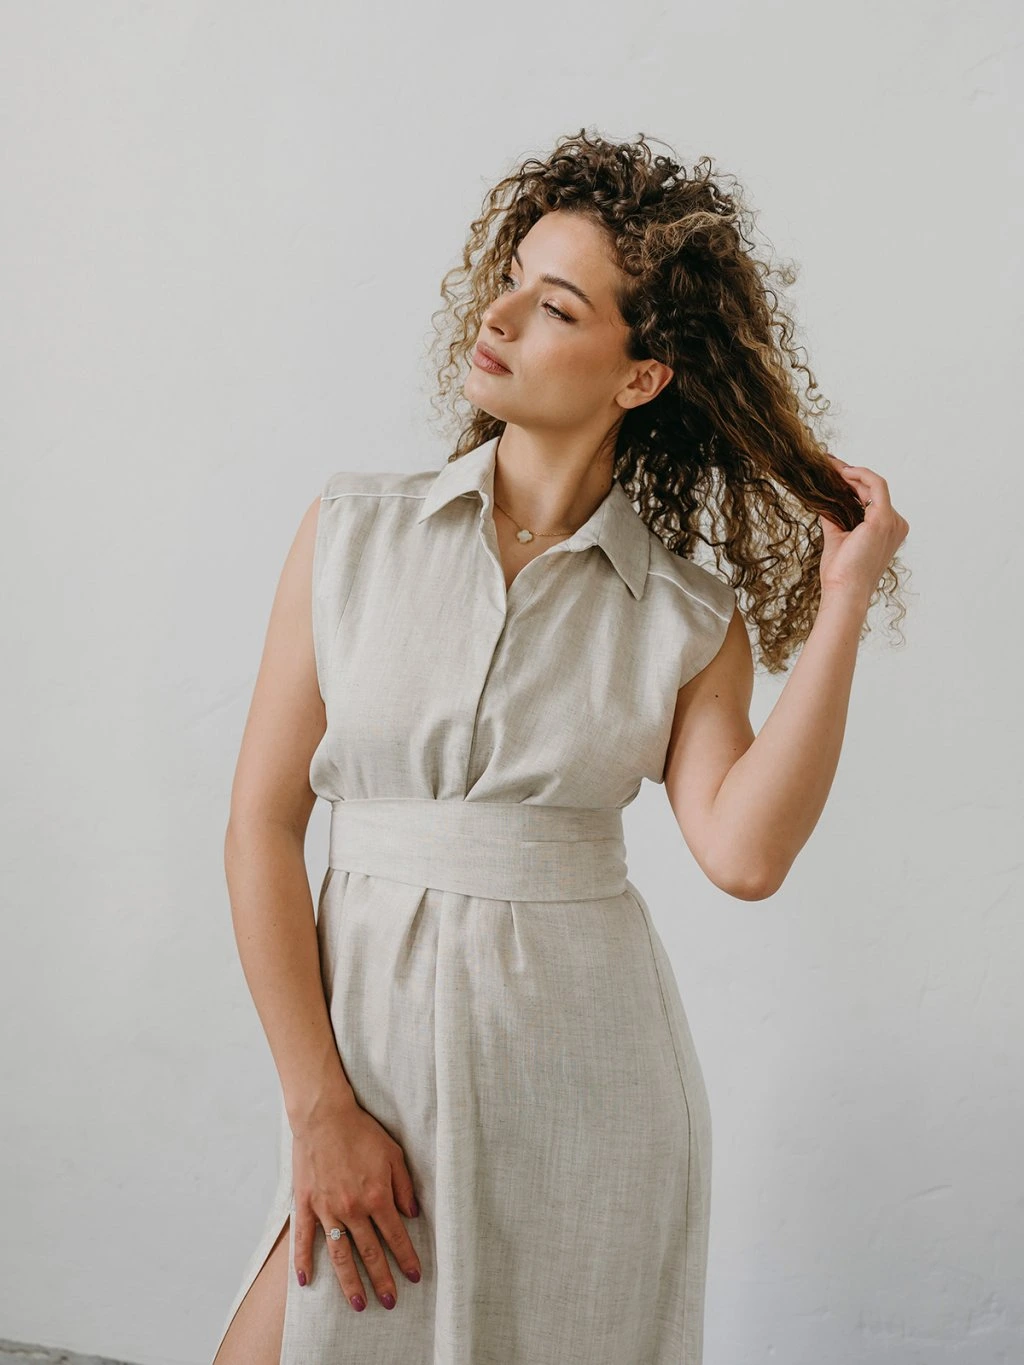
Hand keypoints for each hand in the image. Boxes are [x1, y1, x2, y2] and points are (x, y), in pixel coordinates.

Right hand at [291, 1098, 422, 1311]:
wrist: (324, 1116)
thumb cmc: (361, 1132)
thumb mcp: (393, 1154)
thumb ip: (404, 1186)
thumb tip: (412, 1215)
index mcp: (376, 1196)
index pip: (395, 1236)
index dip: (406, 1259)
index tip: (414, 1277)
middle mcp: (352, 1208)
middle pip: (370, 1253)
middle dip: (382, 1280)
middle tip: (390, 1303)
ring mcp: (326, 1209)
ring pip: (340, 1255)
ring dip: (350, 1283)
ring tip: (359, 1304)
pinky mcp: (305, 1204)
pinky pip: (303, 1239)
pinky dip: (303, 1262)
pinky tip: (306, 1282)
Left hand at [819, 456, 909, 601]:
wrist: (844, 590)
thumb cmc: (842, 573)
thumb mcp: (837, 537)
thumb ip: (835, 517)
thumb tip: (825, 500)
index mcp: (888, 530)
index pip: (872, 499)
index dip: (855, 483)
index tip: (835, 472)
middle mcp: (895, 524)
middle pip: (873, 490)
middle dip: (850, 475)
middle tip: (829, 464)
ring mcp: (892, 521)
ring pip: (874, 485)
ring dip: (852, 473)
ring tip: (831, 466)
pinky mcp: (883, 519)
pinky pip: (875, 485)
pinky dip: (859, 475)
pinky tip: (842, 472)